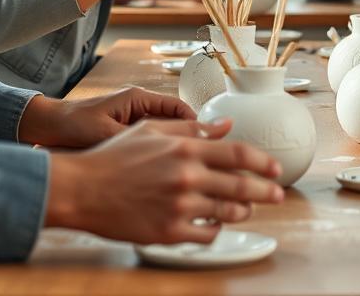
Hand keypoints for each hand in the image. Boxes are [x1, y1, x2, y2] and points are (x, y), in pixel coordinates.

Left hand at [20, 86, 194, 148]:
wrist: (48, 129)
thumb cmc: (74, 125)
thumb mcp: (106, 132)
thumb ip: (134, 139)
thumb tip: (163, 149)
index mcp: (138, 98)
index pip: (176, 106)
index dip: (194, 122)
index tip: (208, 137)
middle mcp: (139, 108)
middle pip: (173, 121)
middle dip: (188, 136)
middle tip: (202, 155)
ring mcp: (132, 122)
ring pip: (163, 134)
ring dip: (172, 146)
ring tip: (185, 165)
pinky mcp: (125, 135)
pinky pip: (149, 144)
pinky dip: (158, 154)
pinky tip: (162, 171)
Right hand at [45, 118, 284, 244]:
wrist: (81, 189)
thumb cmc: (114, 157)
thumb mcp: (153, 131)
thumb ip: (192, 129)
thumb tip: (225, 125)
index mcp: (186, 149)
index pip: (238, 154)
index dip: (262, 161)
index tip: (276, 168)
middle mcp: (188, 177)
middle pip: (240, 185)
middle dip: (265, 191)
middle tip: (278, 195)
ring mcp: (179, 207)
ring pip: (226, 212)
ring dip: (242, 210)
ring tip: (247, 209)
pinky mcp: (168, 232)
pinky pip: (205, 234)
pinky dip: (216, 229)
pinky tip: (215, 224)